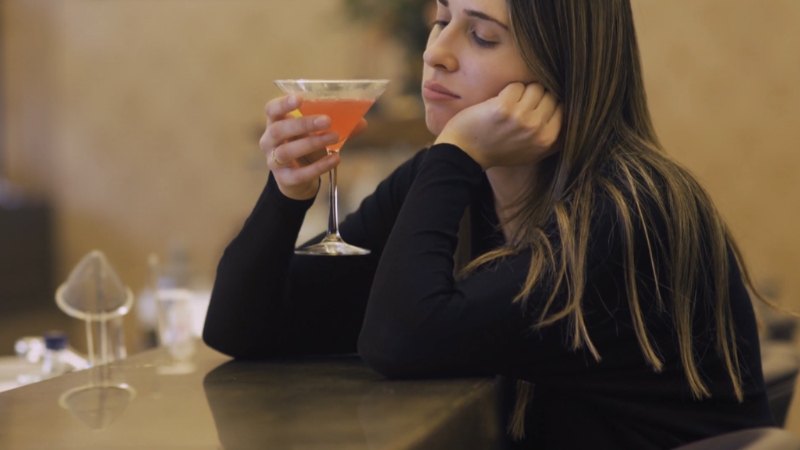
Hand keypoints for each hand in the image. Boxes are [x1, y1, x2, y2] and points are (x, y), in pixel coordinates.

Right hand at [261, 95, 367, 199]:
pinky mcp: (285, 179)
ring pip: (287, 151)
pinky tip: (335, 159)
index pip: (271, 109)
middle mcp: (269, 141)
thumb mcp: (316, 133)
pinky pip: (300, 173)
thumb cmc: (306, 148)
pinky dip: (318, 166)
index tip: (299, 99)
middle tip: (327, 120)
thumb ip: (336, 126)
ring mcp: (274, 161)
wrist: (297, 179)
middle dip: (303, 124)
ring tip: (334, 137)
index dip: (283, 103)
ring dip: (312, 143)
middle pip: (279, 130)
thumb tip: (361, 122)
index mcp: (275, 122)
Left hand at [433, 83, 562, 169]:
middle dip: (536, 97)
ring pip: (535, 87)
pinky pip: (516, 86)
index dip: (549, 104)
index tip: (534, 109)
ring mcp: (522, 118)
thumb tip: (573, 114)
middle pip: (551, 95)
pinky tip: (498, 104)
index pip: (563, 107)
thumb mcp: (533, 152)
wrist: (466, 152)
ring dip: (522, 92)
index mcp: (549, 140)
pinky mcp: (505, 108)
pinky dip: (507, 91)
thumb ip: (553, 137)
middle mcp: (538, 130)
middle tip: (519, 108)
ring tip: (510, 106)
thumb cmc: (499, 151)